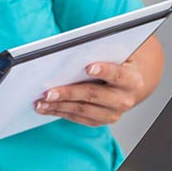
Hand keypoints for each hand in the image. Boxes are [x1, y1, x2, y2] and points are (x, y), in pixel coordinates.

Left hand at [34, 35, 162, 125]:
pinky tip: (45, 107)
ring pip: (82, 110)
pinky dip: (59, 112)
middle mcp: (124, 100)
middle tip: (48, 92)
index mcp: (131, 80)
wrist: (126, 86)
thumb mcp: (115, 56)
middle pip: (93, 95)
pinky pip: (76, 118)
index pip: (117, 74)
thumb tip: (72, 48)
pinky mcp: (99, 121)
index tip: (88, 67)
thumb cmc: (115, 64)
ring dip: (58, 106)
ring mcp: (112, 114)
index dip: (104, 71)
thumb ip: (102, 52)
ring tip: (40, 101)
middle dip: (68, 93)